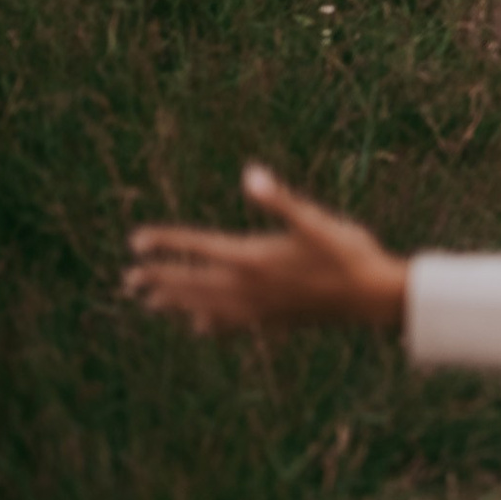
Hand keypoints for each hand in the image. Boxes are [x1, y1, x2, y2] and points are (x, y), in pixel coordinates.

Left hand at [123, 164, 407, 337]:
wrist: (374, 298)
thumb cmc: (349, 252)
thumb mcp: (316, 221)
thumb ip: (280, 200)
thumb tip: (252, 174)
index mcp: (254, 258)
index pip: (197, 248)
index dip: (165, 243)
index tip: (135, 242)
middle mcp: (249, 287)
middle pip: (191, 282)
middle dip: (157, 279)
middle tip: (126, 280)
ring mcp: (258, 309)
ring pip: (203, 307)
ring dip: (174, 302)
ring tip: (148, 302)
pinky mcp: (271, 322)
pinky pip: (228, 325)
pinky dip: (207, 323)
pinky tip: (199, 325)